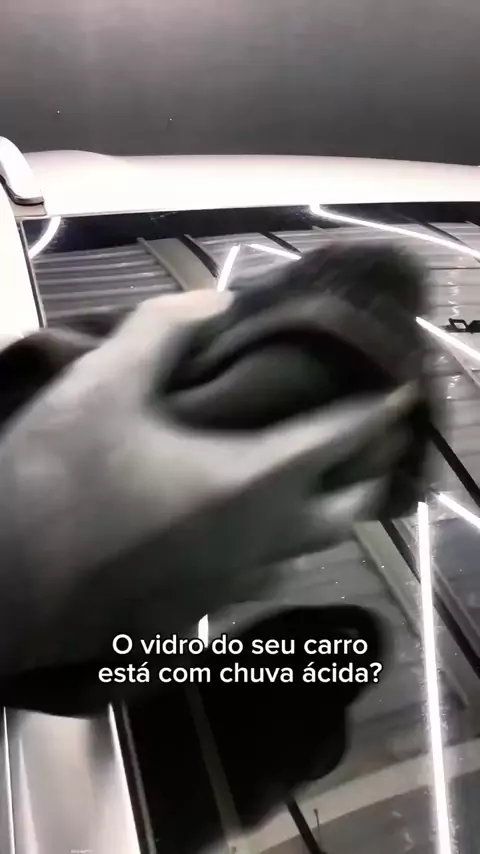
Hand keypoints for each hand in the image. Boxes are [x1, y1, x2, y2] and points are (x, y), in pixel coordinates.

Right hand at [0, 292, 412, 674]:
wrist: (11, 588)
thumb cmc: (58, 481)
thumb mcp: (102, 385)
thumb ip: (165, 330)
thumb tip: (216, 301)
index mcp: (250, 481)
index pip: (342, 438)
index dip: (380, 409)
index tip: (402, 389)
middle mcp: (262, 538)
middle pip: (352, 504)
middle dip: (372, 465)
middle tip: (369, 429)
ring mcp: (238, 582)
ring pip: (317, 544)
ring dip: (333, 504)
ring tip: (324, 469)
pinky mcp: (209, 608)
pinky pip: (274, 570)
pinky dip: (289, 538)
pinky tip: (260, 520)